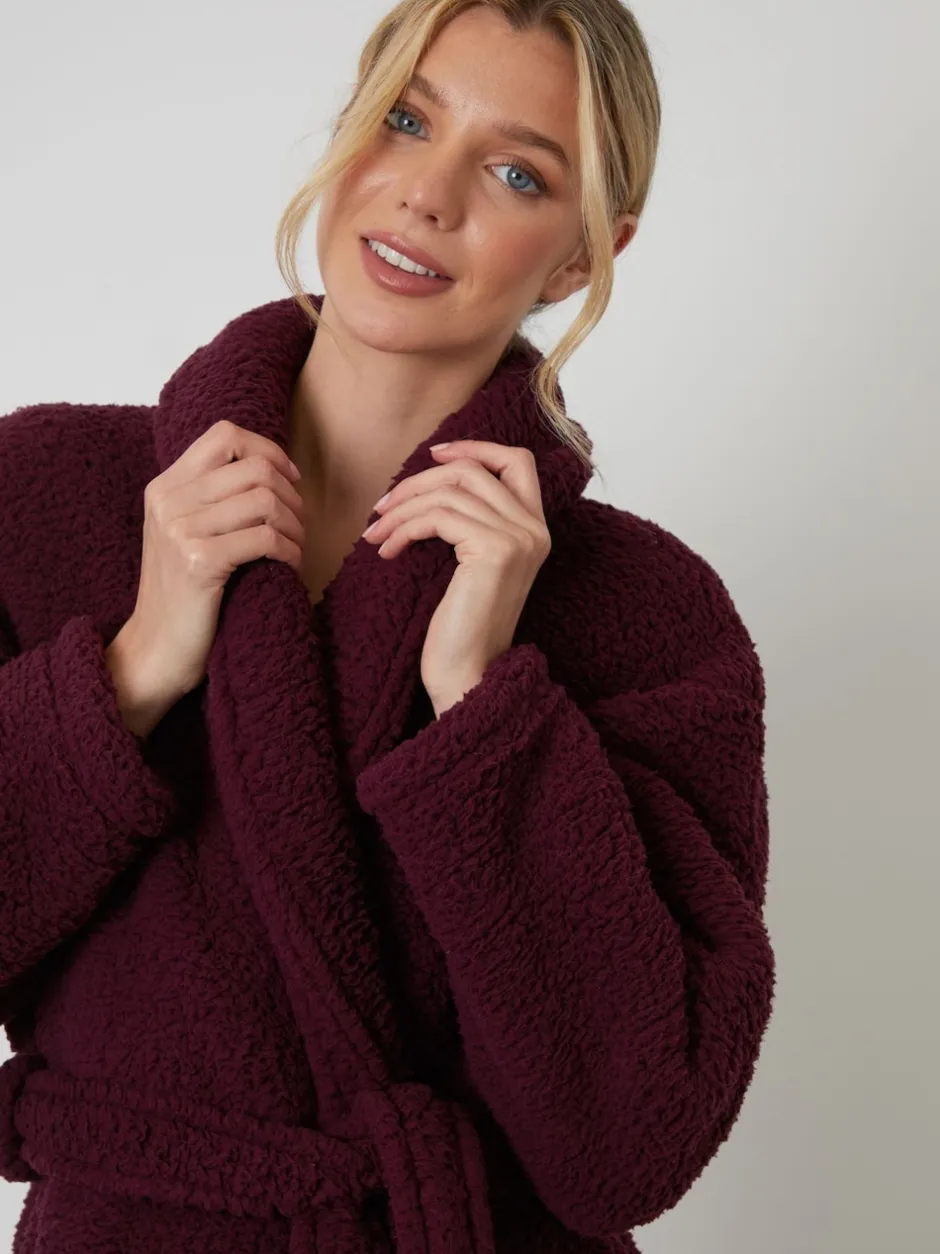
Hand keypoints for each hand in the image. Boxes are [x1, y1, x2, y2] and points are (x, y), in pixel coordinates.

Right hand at [127, 419, 306, 699]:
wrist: (156, 649)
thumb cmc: (184, 593)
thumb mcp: (186, 533)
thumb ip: (213, 498)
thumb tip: (272, 466)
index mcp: (165, 487)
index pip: (225, 435)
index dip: (268, 450)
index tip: (290, 479)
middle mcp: (168, 502)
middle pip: (254, 468)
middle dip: (291, 495)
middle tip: (298, 524)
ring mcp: (180, 530)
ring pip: (265, 501)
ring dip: (295, 525)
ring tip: (295, 548)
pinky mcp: (199, 562)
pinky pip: (266, 538)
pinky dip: (289, 550)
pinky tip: (289, 565)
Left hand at [361, 440, 551, 713]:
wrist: (467, 674)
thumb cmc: (460, 626)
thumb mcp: (470, 562)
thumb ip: (468, 520)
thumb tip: (430, 476)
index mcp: (536, 529)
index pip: (518, 460)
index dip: (475, 447)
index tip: (433, 454)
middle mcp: (535, 529)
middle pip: (471, 470)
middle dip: (416, 483)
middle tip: (381, 508)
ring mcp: (519, 538)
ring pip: (448, 491)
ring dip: (401, 509)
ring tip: (375, 534)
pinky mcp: (495, 551)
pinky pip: (438, 517)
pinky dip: (404, 528)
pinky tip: (387, 551)